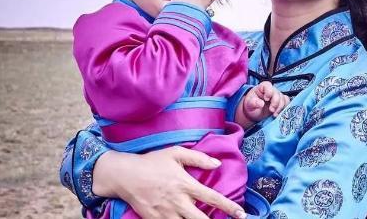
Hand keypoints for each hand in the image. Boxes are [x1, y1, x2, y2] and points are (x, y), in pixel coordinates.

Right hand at [92, 147, 245, 218]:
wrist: (125, 175)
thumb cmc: (152, 161)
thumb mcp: (175, 153)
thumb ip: (198, 157)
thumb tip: (217, 163)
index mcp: (185, 184)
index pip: (211, 198)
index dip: (228, 207)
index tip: (240, 214)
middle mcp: (177, 201)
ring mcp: (166, 213)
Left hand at [243, 81, 289, 121]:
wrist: (254, 112)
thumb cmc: (251, 106)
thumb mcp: (249, 104)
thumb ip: (253, 103)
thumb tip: (261, 104)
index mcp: (262, 87)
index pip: (268, 86)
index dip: (269, 92)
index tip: (266, 99)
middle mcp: (271, 90)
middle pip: (277, 93)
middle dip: (275, 103)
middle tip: (271, 110)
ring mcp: (277, 96)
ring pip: (283, 98)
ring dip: (280, 107)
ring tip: (274, 114)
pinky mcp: (281, 102)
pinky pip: (286, 102)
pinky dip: (284, 108)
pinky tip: (279, 113)